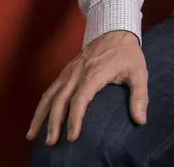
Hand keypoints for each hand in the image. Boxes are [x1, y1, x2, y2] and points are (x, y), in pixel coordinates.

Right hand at [26, 30, 147, 144]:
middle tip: (51, 143)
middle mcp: (77, 74)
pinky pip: (50, 89)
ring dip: (40, 116)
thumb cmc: (128, 54)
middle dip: (53, 123)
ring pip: (49, 96)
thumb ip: (139, 96)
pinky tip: (38, 118)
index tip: (72, 137)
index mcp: (94, 75)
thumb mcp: (139, 73)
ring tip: (32, 135)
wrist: (115, 31)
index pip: (79, 100)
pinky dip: (42, 105)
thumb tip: (141, 120)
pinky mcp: (66, 72)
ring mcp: (69, 72)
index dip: (74, 119)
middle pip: (60, 101)